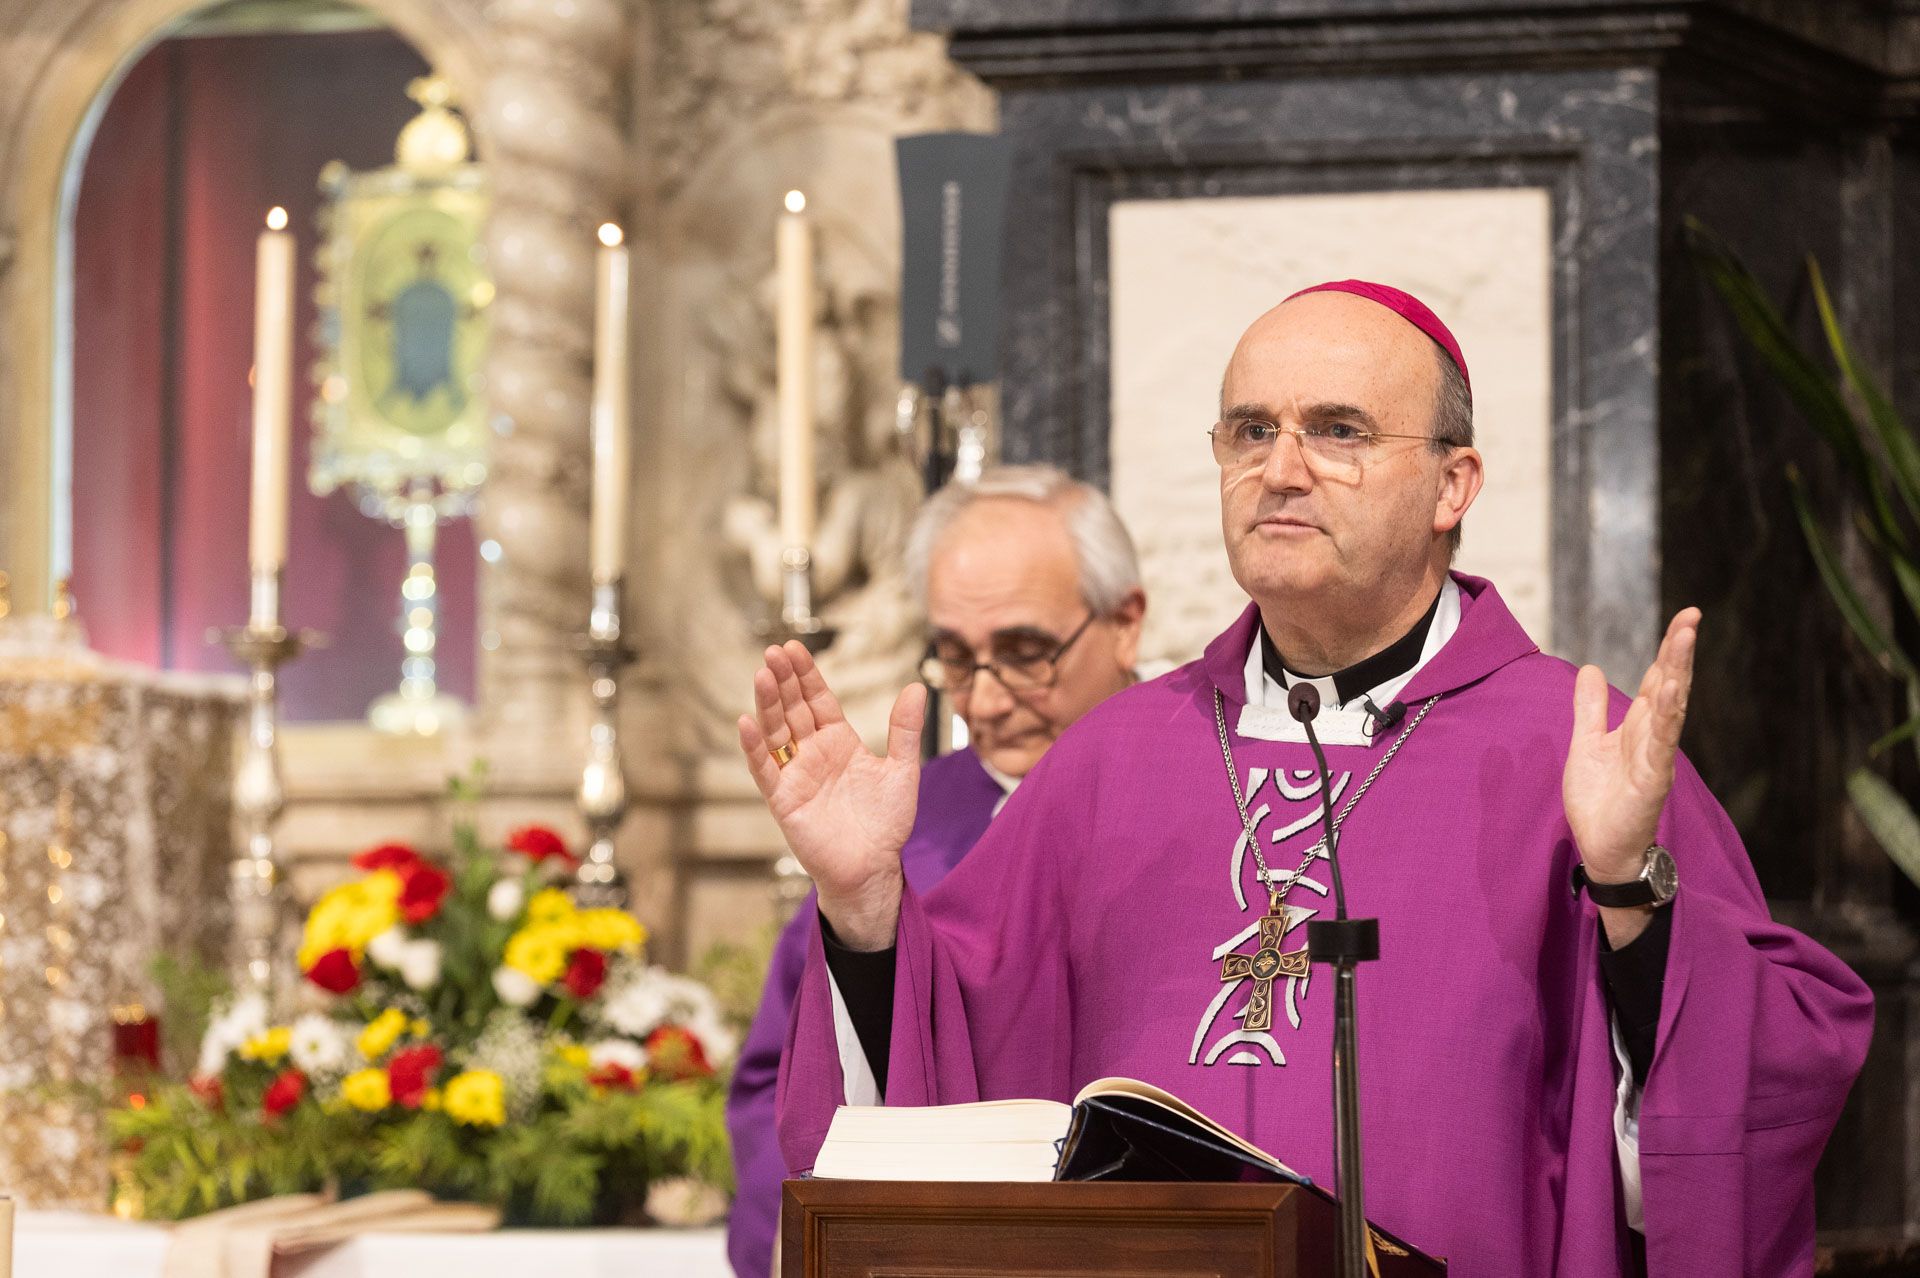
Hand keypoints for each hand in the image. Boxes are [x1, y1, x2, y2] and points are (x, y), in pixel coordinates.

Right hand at [737, 641, 925, 949]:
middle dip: (783, 680)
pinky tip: (746, 722)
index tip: (794, 648)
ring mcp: (796, 775)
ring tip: (762, 674)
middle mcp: (813, 754)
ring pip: (776, 732)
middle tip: (773, 651)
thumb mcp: (902, 771)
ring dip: (768, 704)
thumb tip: (917, 687)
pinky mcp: (784, 800)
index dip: (806, 674)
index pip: (817, 700)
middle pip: (793, 709)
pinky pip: (765, 769)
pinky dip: (755, 748)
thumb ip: (905, 730)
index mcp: (839, 742)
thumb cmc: (887, 823)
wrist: (874, 868)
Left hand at [1563, 608, 1699, 921]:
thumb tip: (1591, 669)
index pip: (1659, 680)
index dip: (1669, 650)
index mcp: (1639, 727)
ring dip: (1678, 672)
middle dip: (1679, 651)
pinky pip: (1662, 743)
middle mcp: (1654, 737)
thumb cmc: (1600, 800)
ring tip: (1685, 638)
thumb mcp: (1586, 743)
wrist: (1601, 847)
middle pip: (1670, 686)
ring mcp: (1657, 757)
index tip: (1684, 619)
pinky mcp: (1653, 779)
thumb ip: (1590, 708)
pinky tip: (1673, 690)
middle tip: (1691, 615)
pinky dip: (1668, 716)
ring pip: (1672, 708)